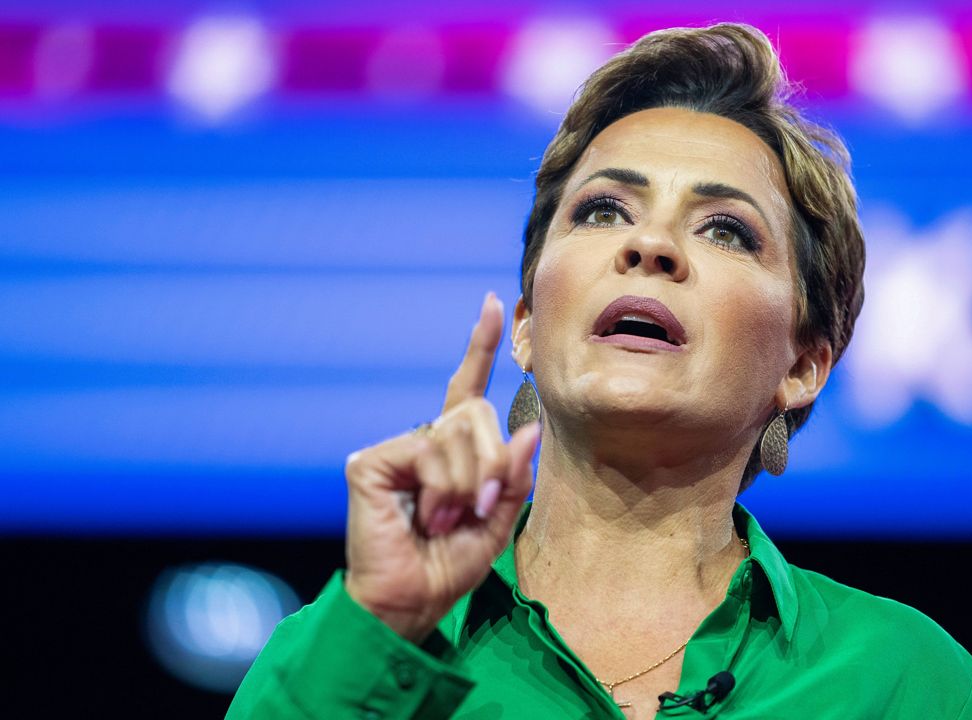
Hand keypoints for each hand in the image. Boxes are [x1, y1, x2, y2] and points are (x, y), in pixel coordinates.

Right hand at [343, 292, 539, 641]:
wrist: (410, 601)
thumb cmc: (449, 565)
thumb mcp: (497, 520)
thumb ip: (513, 476)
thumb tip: (530, 429)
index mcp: (453, 450)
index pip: (467, 389)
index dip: (480, 346)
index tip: (491, 303)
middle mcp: (423, 441)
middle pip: (478, 415)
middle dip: (491, 464)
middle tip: (478, 507)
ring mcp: (395, 449)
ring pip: (458, 432)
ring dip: (467, 485)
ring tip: (446, 520)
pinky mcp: (370, 461)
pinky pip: (430, 453)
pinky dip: (442, 489)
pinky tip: (426, 516)